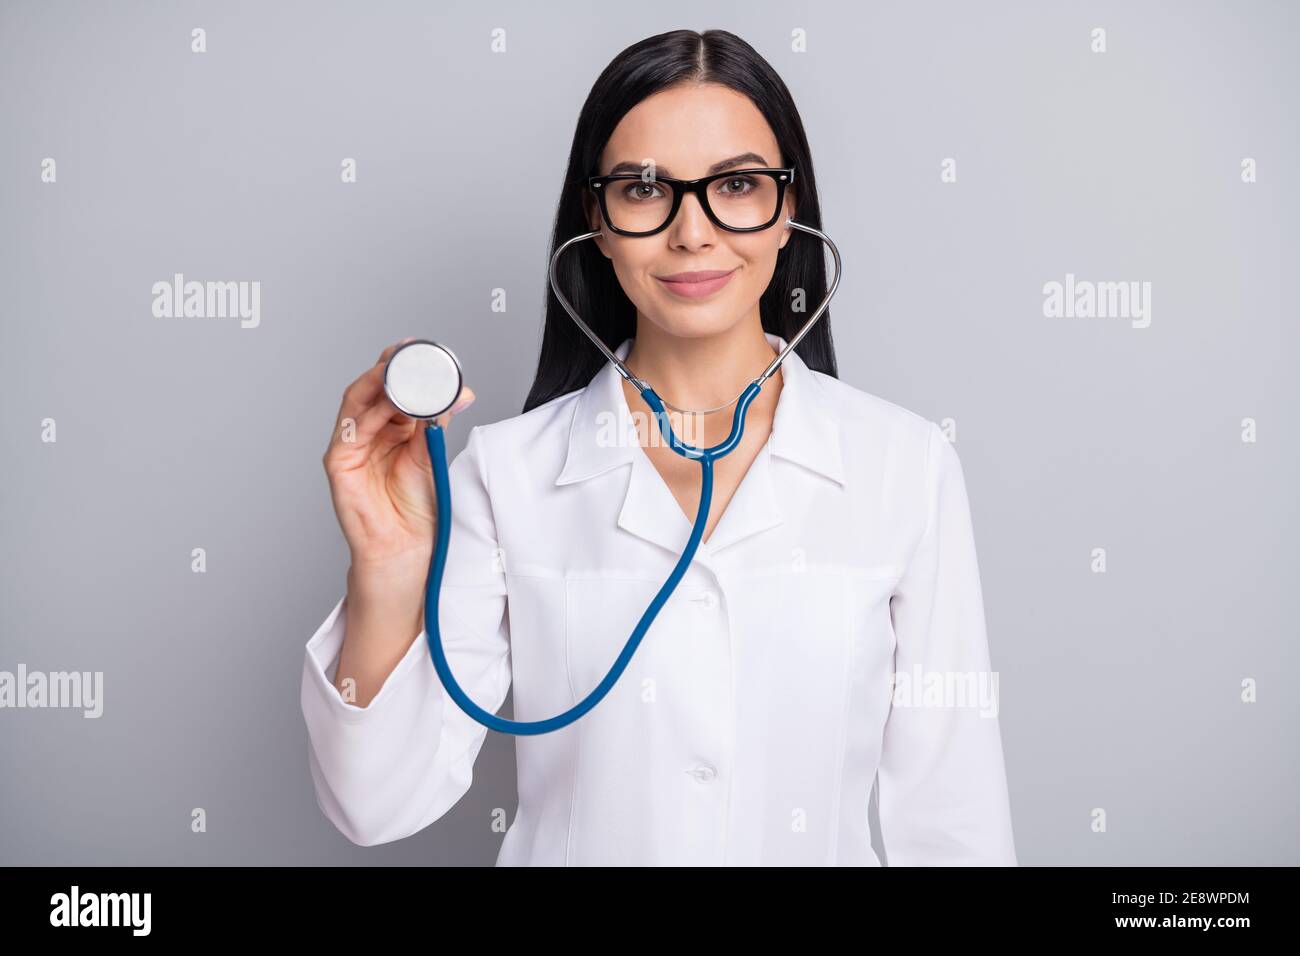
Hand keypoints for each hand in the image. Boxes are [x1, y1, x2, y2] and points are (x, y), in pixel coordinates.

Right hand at [322, 338, 475, 573]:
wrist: (405, 550)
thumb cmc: (415, 509)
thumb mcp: (431, 455)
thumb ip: (438, 422)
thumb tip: (462, 392)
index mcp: (390, 429)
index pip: (394, 388)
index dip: (405, 366)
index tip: (423, 349)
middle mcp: (368, 433)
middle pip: (373, 388)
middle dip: (390, 366)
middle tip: (410, 350)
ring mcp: (351, 446)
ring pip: (359, 401)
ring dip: (381, 383)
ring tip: (403, 370)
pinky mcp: (339, 463)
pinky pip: (352, 428)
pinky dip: (370, 411)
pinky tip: (390, 401)